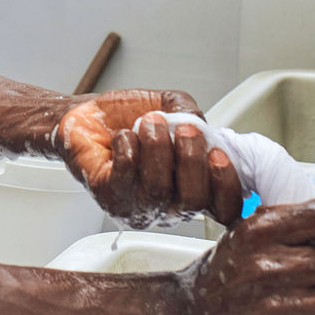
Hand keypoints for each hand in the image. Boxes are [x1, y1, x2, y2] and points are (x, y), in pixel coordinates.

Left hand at [57, 97, 241, 227]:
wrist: (86, 116)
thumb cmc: (127, 117)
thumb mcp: (169, 105)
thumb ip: (191, 113)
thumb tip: (198, 123)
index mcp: (190, 187)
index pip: (223, 209)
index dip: (227, 187)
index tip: (217, 155)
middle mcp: (168, 205)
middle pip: (194, 201)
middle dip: (191, 158)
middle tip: (181, 129)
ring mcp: (138, 206)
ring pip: (158, 188)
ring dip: (156, 145)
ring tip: (147, 123)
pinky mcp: (109, 197)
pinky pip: (126, 174)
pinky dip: (128, 144)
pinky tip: (123, 137)